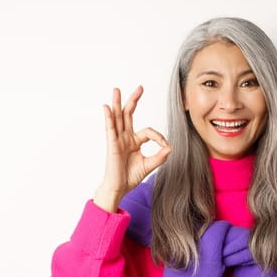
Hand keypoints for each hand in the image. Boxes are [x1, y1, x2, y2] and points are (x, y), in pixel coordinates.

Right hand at [94, 85, 171, 211]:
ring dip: (117, 103)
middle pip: (128, 114)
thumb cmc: (130, 177)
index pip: (148, 131)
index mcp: (134, 141)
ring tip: (117, 89)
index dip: (159, 137)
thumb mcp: (149, 165)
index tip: (166, 146)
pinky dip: (108, 117)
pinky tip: (107, 107)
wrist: (119, 188)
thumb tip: (170, 147)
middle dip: (134, 100)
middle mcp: (125, 137)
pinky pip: (110, 128)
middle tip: (140, 88)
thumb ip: (160, 156)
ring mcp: (117, 139)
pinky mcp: (112, 144)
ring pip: (118, 117)